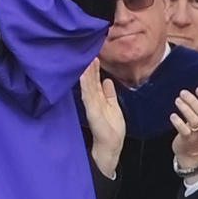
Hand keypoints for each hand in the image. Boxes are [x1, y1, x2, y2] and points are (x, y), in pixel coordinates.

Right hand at [79, 57, 124, 178]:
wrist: (111, 145)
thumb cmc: (112, 129)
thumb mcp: (113, 106)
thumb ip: (109, 94)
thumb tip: (107, 80)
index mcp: (98, 98)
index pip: (95, 81)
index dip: (94, 69)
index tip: (94, 55)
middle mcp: (93, 100)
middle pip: (90, 81)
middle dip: (90, 67)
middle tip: (88, 52)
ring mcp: (91, 105)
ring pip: (87, 85)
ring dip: (87, 73)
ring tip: (86, 60)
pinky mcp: (92, 111)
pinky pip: (88, 95)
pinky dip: (85, 85)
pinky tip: (84, 76)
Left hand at [171, 83, 197, 168]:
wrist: (193, 152)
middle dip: (193, 101)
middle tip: (183, 92)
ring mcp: (197, 132)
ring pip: (194, 120)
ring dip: (185, 109)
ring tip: (178, 100)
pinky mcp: (187, 139)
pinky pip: (184, 131)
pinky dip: (179, 123)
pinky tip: (173, 116)